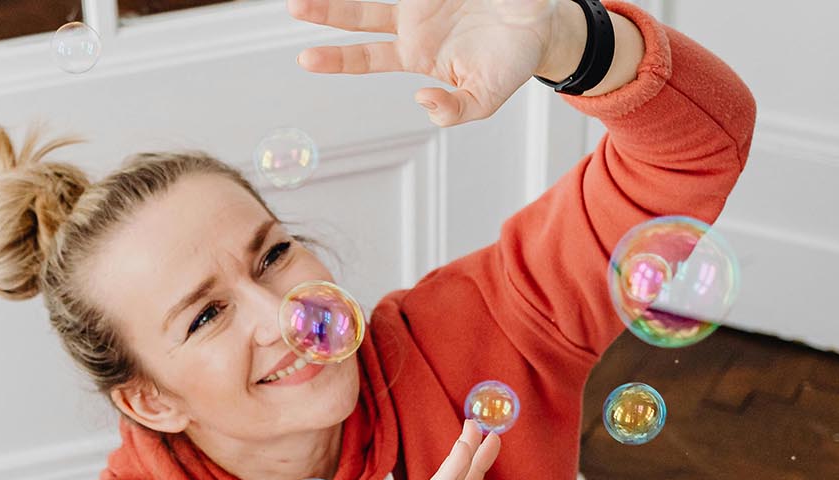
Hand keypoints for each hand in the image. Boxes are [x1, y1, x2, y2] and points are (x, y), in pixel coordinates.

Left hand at [290, 0, 566, 126]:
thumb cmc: (510, 65)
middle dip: (327, 11)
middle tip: (294, 6)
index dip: (337, 59)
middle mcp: (413, 24)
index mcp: (416, 54)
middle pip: (360, 16)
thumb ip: (453, 110)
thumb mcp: (485, 100)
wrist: (544, 28)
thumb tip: (421, 101)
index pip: (366, 59)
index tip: (305, 59)